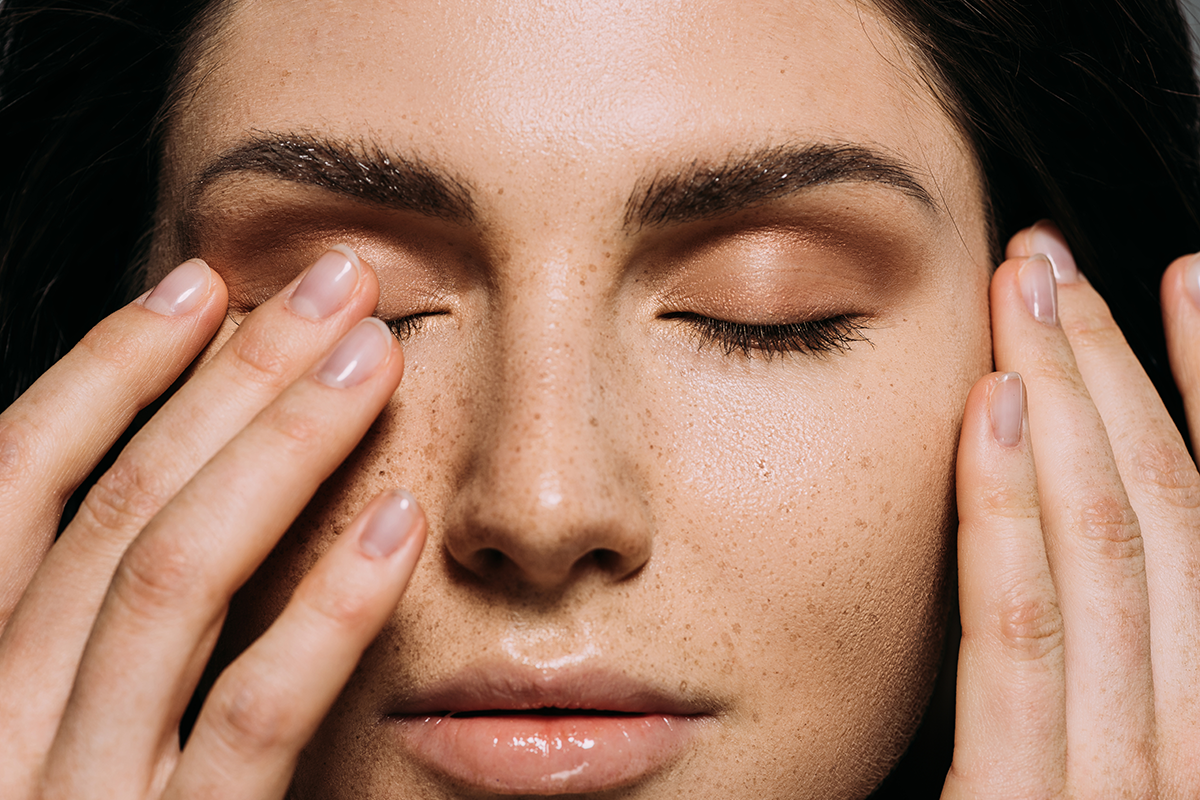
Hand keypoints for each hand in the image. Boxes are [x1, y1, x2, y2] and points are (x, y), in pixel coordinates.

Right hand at [0, 248, 424, 798]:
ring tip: (372, 354)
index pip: (14, 487)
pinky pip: (246, 721)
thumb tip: (169, 481)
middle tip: (324, 279)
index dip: (106, 372)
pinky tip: (397, 528)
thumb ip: (74, 624)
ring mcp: (66, 793)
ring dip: (276, 450)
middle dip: (220, 377)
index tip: (198, 282)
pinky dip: (319, 613)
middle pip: (110, 507)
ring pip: (165, 580)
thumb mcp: (40, 726)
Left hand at [944, 222, 1199, 797]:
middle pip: (1171, 519)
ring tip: (1033, 292)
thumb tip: (1078, 515)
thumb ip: (1113, 656)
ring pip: (1113, 559)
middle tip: (1058, 260)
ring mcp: (1134, 787)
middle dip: (1116, 374)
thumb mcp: (1122, 756)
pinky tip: (986, 416)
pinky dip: (1011, 523)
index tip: (1175, 284)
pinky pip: (1025, 650)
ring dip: (1069, 408)